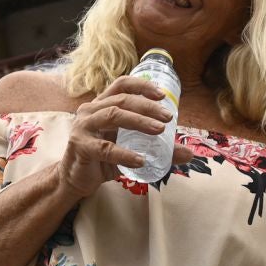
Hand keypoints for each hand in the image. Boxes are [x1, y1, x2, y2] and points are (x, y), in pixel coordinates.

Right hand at [58, 76, 192, 195]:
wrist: (75, 179)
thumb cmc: (102, 159)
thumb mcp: (131, 150)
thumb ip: (157, 150)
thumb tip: (189, 154)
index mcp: (101, 105)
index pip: (121, 85)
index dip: (142, 85)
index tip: (162, 94)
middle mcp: (90, 110)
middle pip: (122, 100)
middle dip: (148, 106)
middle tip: (169, 117)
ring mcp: (83, 127)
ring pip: (113, 116)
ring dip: (139, 122)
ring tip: (160, 130)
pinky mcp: (81, 146)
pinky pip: (105, 148)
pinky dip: (125, 154)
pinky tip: (141, 160)